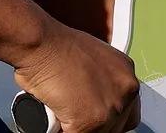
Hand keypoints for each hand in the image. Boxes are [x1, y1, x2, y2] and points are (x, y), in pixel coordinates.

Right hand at [13, 17, 139, 132]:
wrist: (38, 41)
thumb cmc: (53, 44)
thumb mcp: (89, 57)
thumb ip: (99, 80)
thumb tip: (91, 96)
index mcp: (125, 72)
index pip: (127, 108)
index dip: (108, 114)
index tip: (93, 112)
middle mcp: (126, 89)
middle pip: (117, 124)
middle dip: (95, 121)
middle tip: (74, 111)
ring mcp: (110, 107)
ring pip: (97, 131)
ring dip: (78, 124)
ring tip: (61, 105)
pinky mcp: (90, 121)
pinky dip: (61, 128)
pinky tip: (54, 111)